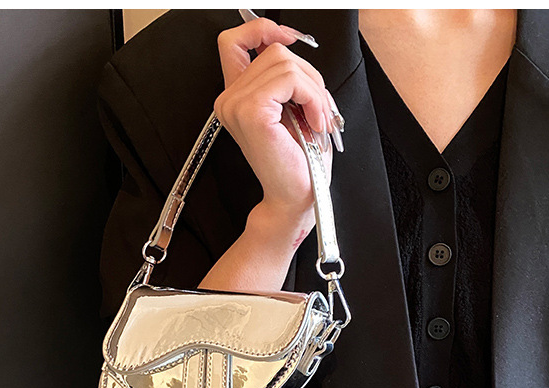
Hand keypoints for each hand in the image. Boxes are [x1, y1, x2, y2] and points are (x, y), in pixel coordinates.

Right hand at [214, 15, 340, 222]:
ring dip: (314, 89)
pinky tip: (316, 121)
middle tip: (319, 109)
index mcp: (236, 98)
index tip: (290, 37)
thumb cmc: (299, 162)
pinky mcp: (251, 112)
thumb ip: (287, 79)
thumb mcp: (294, 109)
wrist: (296, 198)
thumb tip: (292, 45)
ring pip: (285, 62)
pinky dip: (313, 96)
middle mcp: (229, 100)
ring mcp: (236, 105)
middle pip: (274, 51)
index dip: (261, 29)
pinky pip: (290, 79)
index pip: (233, 42)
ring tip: (318, 119)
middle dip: (308, 75)